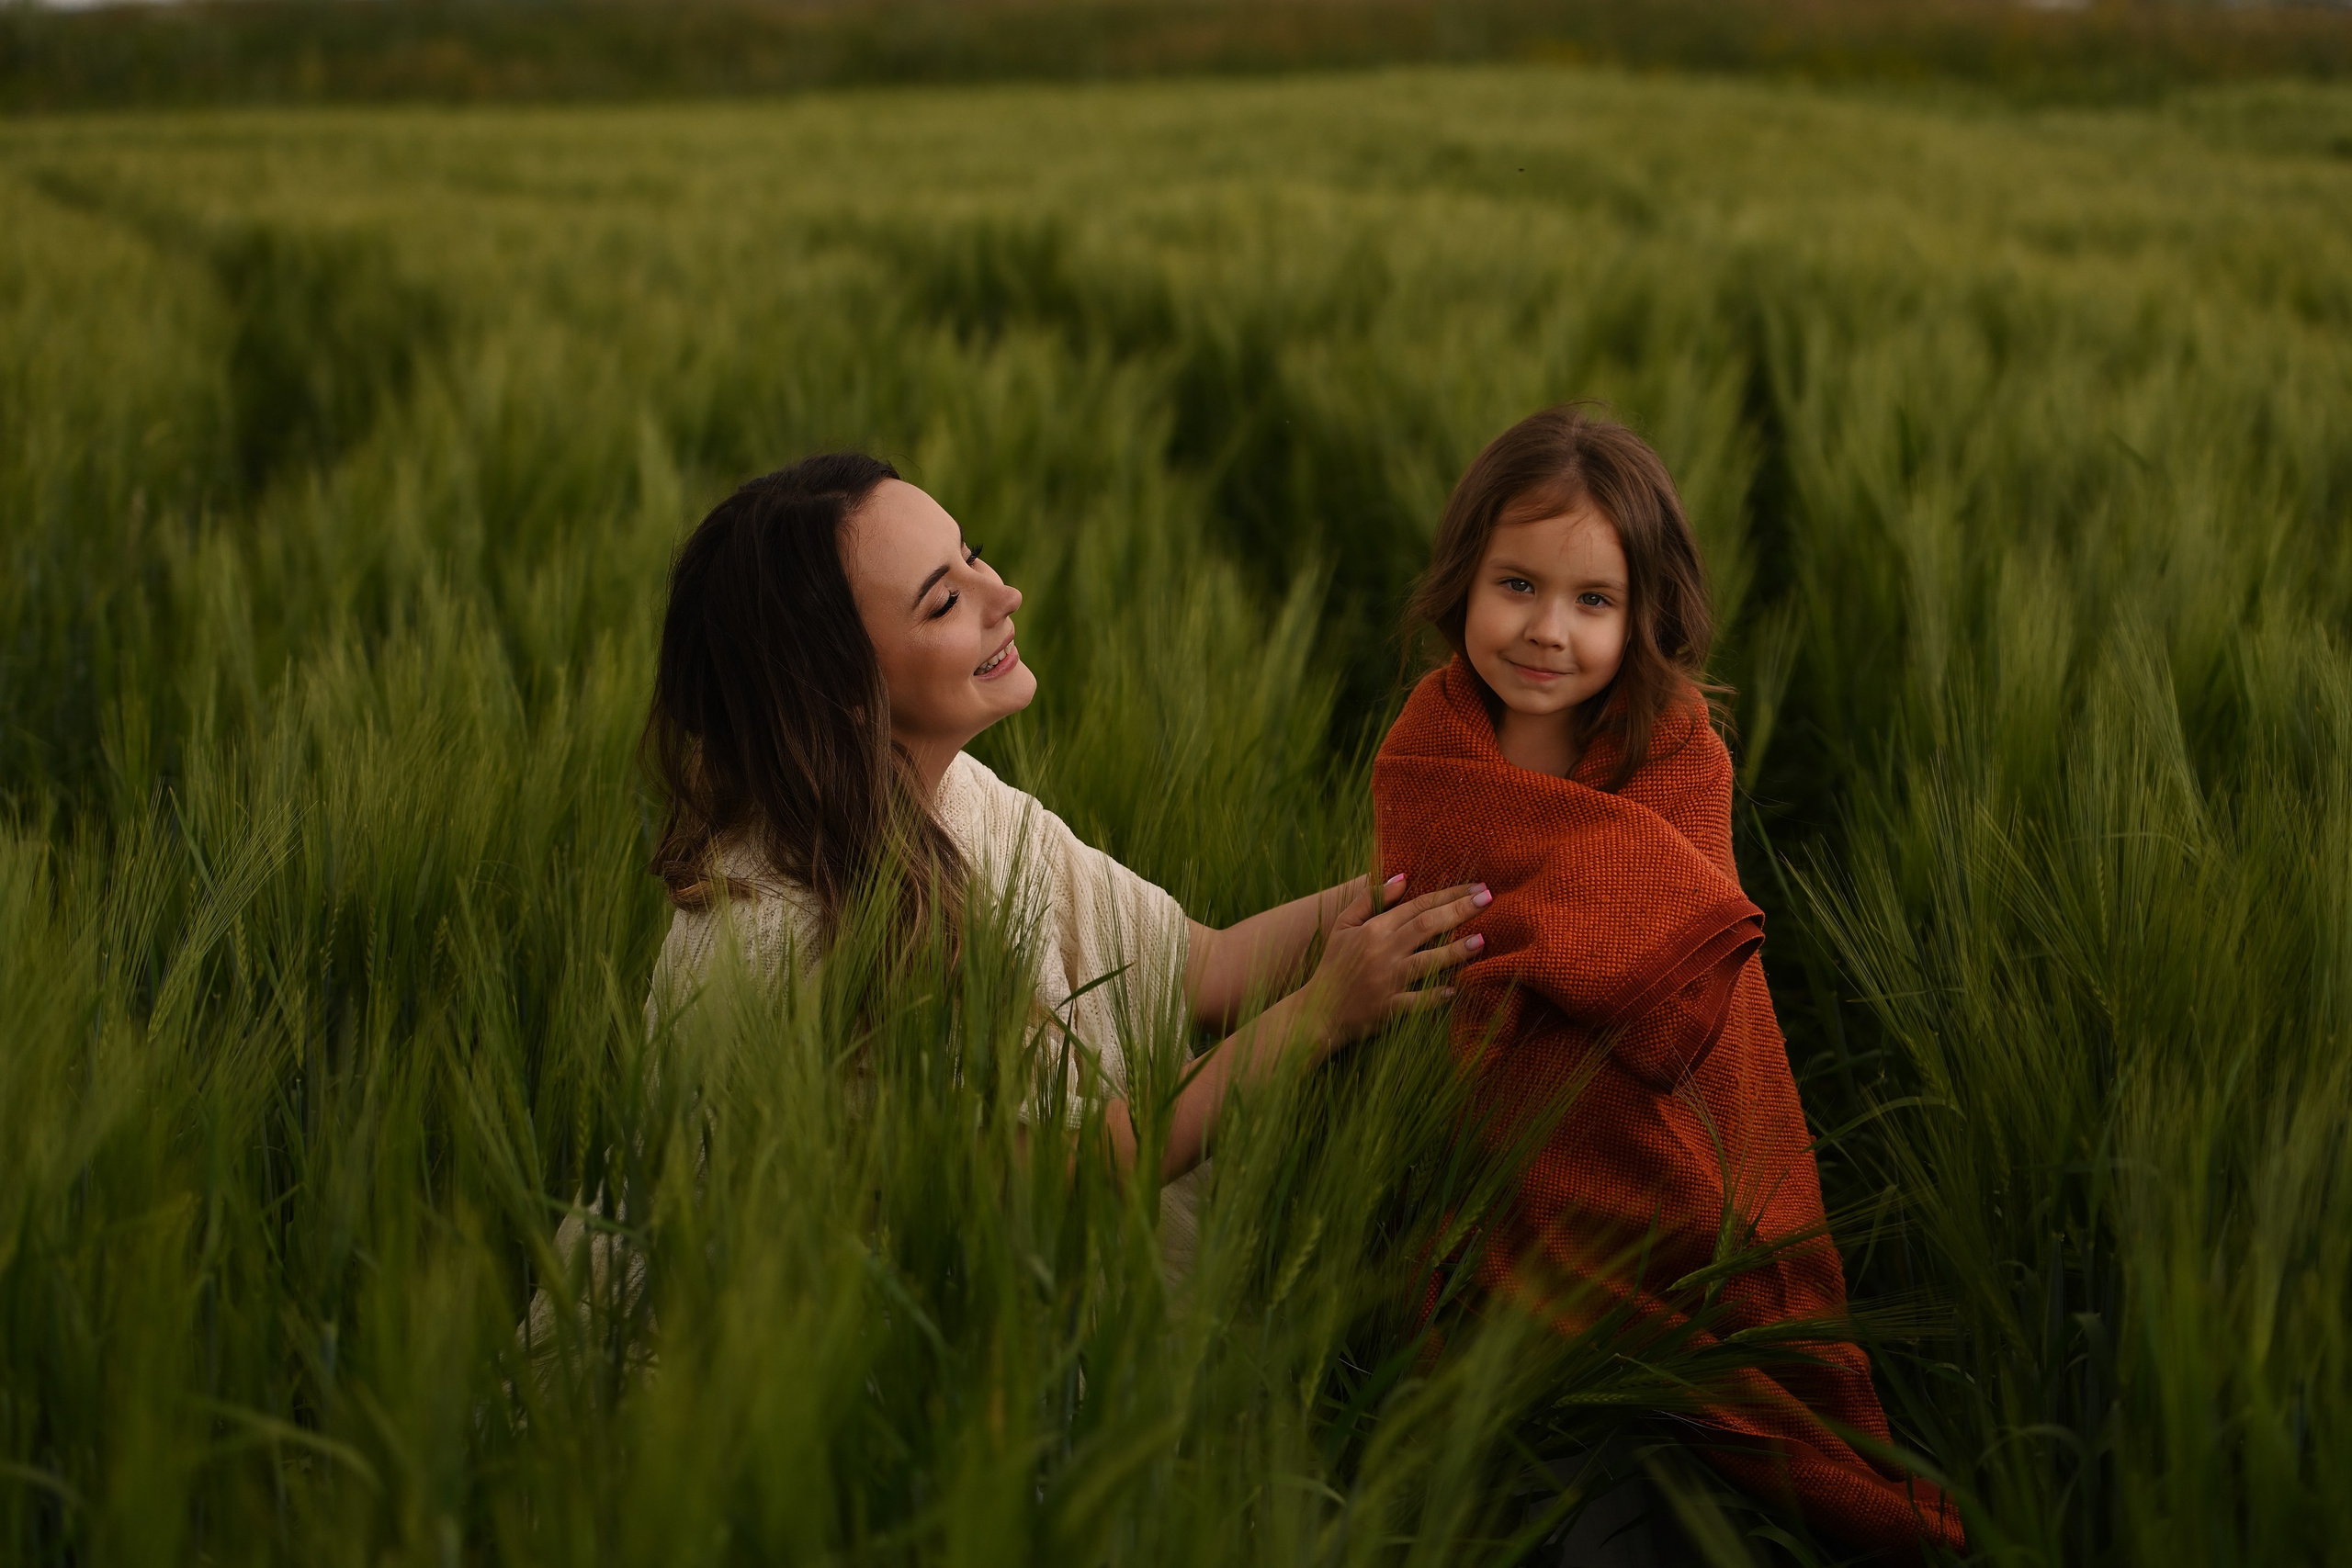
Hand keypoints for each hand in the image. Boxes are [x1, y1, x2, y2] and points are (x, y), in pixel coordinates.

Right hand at [1297, 874, 1489, 1052]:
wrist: (1318, 1012)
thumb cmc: (1334, 966)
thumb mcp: (1343, 925)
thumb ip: (1369, 898)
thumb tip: (1403, 876)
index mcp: (1372, 929)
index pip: (1416, 905)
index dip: (1447, 894)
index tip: (1475, 886)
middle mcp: (1382, 952)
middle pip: (1426, 926)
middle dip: (1459, 911)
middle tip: (1488, 899)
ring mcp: (1386, 982)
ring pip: (1426, 962)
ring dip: (1455, 951)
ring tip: (1482, 940)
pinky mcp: (1388, 1010)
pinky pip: (1415, 1003)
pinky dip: (1434, 997)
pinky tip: (1455, 990)